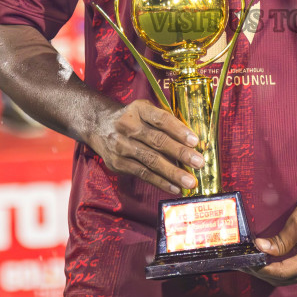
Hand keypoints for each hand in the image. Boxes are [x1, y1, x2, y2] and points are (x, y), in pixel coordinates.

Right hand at [86, 100, 205, 196]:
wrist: (98, 124)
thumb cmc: (132, 118)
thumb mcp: (144, 110)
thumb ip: (164, 121)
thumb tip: (192, 141)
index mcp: (139, 109)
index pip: (161, 119)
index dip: (179, 130)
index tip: (195, 141)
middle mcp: (128, 126)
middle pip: (157, 141)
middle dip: (180, 153)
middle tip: (199, 163)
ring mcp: (121, 146)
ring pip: (151, 161)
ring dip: (173, 172)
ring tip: (190, 181)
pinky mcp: (117, 163)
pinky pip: (142, 174)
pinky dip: (160, 182)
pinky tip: (174, 187)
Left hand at [251, 185, 296, 285]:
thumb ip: (280, 240)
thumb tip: (260, 249)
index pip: (282, 272)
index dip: (262, 268)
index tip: (246, 262)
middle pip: (285, 279)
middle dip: (263, 272)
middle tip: (244, 263)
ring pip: (289, 278)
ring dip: (270, 272)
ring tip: (252, 262)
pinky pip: (296, 272)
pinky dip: (280, 269)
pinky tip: (268, 261)